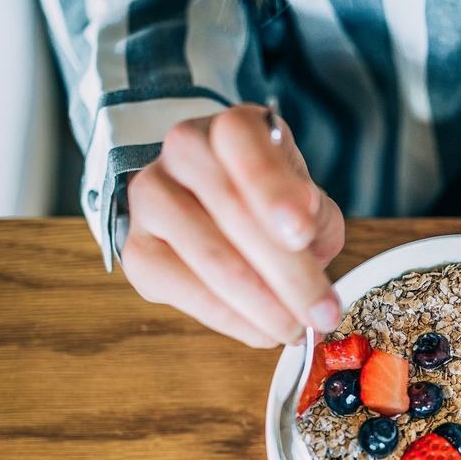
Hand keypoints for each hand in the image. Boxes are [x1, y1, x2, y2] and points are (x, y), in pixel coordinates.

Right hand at [121, 104, 344, 346]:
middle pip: (232, 210)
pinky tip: (262, 331)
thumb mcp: (307, 201)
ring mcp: (151, 198)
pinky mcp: (137, 250)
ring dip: (263, 305)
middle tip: (323, 314)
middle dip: (288, 273)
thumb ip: (314, 216)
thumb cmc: (271, 207)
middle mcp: (183, 151)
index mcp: (232, 127)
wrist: (217, 213)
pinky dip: (231, 319)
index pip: (243, 143)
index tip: (302, 232)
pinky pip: (184, 290)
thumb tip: (302, 239)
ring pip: (210, 256)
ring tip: (299, 330)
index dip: (272, 188)